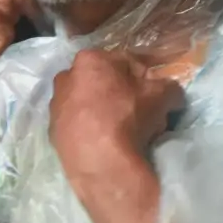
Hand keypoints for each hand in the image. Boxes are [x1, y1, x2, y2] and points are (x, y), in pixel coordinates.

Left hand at [49, 49, 184, 179]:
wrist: (100, 162)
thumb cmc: (129, 118)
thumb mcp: (162, 95)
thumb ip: (168, 86)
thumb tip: (170, 90)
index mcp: (90, 59)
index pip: (125, 62)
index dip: (144, 77)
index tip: (155, 93)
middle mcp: (66, 76)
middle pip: (103, 81)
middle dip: (121, 92)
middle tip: (140, 110)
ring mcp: (56, 105)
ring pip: (87, 102)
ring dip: (104, 110)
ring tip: (123, 130)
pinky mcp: (52, 132)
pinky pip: (77, 124)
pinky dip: (90, 129)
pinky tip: (105, 142)